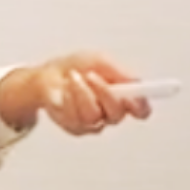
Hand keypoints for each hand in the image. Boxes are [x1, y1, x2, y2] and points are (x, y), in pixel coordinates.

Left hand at [0, 54, 152, 135]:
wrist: (47, 77)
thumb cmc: (76, 68)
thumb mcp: (99, 61)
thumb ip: (119, 72)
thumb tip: (135, 81)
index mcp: (123, 95)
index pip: (141, 109)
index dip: (140, 106)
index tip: (133, 97)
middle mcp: (111, 112)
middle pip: (117, 114)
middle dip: (104, 92)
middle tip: (91, 76)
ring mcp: (94, 123)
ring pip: (94, 116)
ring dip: (82, 93)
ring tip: (73, 78)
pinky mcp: (76, 128)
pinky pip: (75, 118)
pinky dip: (69, 100)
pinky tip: (65, 91)